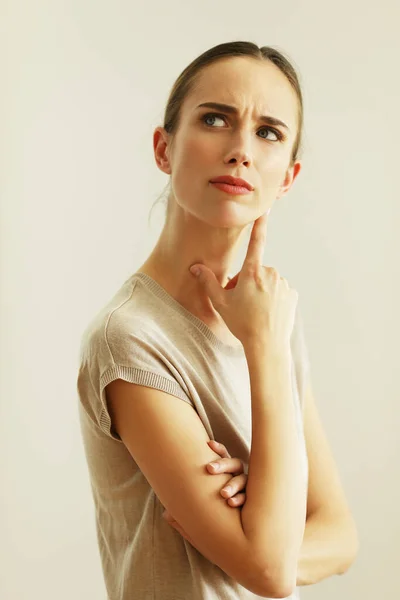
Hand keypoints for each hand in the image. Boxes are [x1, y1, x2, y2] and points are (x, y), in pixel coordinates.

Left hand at [162, 440, 247, 543]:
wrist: (237, 544)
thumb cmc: (216, 523)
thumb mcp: (199, 516)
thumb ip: (185, 513)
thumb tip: (166, 514)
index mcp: (226, 475)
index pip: (223, 456)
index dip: (218, 449)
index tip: (209, 443)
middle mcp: (238, 479)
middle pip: (234, 464)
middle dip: (222, 464)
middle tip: (209, 469)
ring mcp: (248, 491)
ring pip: (243, 480)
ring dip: (232, 484)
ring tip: (223, 494)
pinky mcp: (255, 504)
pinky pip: (249, 497)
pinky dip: (241, 498)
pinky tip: (232, 503)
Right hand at [189, 211, 297, 347]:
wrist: (267, 345)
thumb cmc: (242, 323)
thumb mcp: (221, 303)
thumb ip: (208, 282)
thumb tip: (195, 267)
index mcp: (252, 272)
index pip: (256, 242)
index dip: (260, 224)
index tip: (266, 208)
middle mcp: (270, 274)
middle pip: (254, 271)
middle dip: (247, 282)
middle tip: (240, 303)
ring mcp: (283, 284)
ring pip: (267, 282)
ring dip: (260, 291)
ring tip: (254, 311)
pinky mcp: (292, 295)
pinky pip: (279, 292)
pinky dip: (273, 299)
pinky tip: (267, 313)